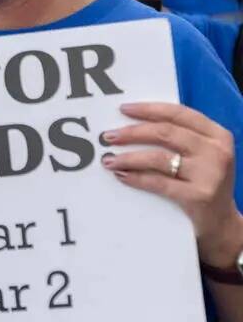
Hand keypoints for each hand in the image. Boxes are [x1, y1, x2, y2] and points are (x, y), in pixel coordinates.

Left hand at [103, 102, 242, 266]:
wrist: (222, 222)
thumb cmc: (203, 181)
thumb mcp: (202, 153)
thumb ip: (180, 136)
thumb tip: (134, 122)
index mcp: (217, 135)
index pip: (178, 113)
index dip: (148, 109)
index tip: (124, 109)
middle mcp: (216, 151)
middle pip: (164, 132)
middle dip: (132, 133)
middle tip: (109, 136)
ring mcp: (209, 174)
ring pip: (158, 157)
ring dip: (128, 158)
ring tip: (109, 159)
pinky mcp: (199, 195)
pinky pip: (158, 182)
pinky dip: (136, 178)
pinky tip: (122, 175)